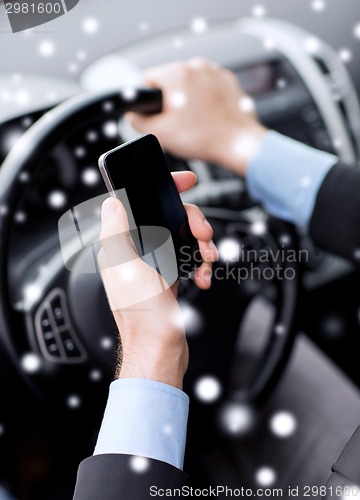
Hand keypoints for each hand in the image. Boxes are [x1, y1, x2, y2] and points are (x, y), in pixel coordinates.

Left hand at [98, 171, 216, 388]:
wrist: (160, 350)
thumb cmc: (142, 315)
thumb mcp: (127, 268)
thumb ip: (117, 233)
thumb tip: (111, 202)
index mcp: (122, 245)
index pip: (139, 203)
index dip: (163, 188)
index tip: (185, 181)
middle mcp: (136, 251)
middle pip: (170, 218)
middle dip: (193, 222)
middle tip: (204, 234)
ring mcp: (154, 263)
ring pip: (183, 237)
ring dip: (201, 244)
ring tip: (208, 258)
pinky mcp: (169, 276)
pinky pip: (189, 258)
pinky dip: (200, 265)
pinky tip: (203, 276)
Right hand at [126, 58, 266, 175]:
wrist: (240, 144)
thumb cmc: (204, 138)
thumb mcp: (160, 133)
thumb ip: (137, 121)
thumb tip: (132, 114)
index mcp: (177, 73)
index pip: (147, 79)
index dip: (147, 101)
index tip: (156, 115)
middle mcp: (197, 66)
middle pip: (170, 81)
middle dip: (170, 101)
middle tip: (178, 124)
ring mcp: (215, 72)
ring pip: (190, 85)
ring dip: (188, 101)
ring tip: (195, 123)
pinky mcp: (229, 82)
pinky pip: (208, 89)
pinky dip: (206, 101)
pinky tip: (208, 119)